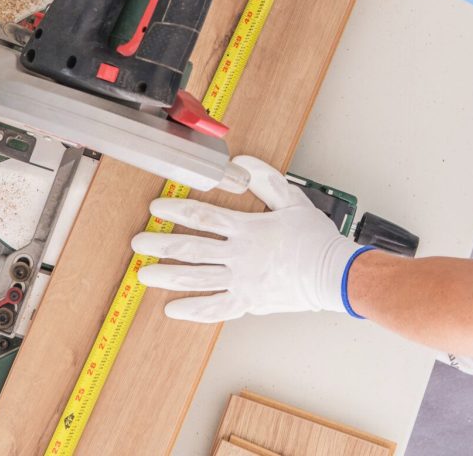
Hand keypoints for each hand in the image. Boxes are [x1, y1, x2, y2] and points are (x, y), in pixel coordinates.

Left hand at [132, 156, 363, 321]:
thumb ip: (266, 179)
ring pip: (197, 279)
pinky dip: (192, 310)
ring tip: (144, 274)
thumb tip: (243, 162)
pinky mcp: (249, 302)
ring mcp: (242, 281)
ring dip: (168, 276)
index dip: (176, 210)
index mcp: (248, 228)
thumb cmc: (315, 238)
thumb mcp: (293, 199)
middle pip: (191, 249)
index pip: (203, 216)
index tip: (157, 208)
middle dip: (160, 245)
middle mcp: (240, 256)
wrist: (333, 274)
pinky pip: (215, 309)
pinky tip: (172, 309)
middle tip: (139, 243)